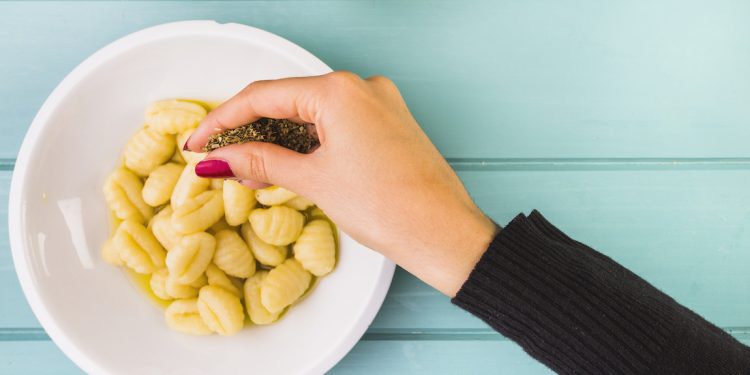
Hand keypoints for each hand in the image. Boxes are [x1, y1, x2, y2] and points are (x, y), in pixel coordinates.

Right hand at [185, 72, 496, 295]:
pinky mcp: (388, 123)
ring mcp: (379, 104)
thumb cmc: (389, 206)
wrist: (443, 233)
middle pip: (287, 101)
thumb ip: (262, 161)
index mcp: (340, 91)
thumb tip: (222, 158)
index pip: (263, 96)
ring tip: (248, 171)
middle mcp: (362, 87)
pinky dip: (307, 143)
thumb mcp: (314, 181)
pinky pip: (336, 125)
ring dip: (278, 140)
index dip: (223, 121)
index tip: (199, 143)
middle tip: (220, 160)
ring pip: (311, 114)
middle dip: (250, 132)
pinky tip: (285, 165)